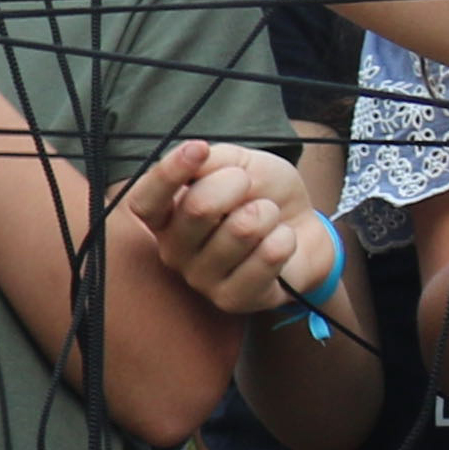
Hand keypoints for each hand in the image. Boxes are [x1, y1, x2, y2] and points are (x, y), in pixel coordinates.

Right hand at [147, 139, 337, 319]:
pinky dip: (283, 239)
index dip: (168, 174)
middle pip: (197, 209)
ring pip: (239, 231)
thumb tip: (195, 156)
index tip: (198, 149)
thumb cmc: (262, 194)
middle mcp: (174, 250)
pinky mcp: (232, 299)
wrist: (303, 227)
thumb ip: (212, 160)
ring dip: (266, 213)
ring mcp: (201, 279)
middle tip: (248, 183)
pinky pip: (265, 259)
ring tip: (269, 215)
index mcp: (166, 216)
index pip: (145, 201)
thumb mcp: (239, 163)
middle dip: (235, 184)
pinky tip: (282, 240)